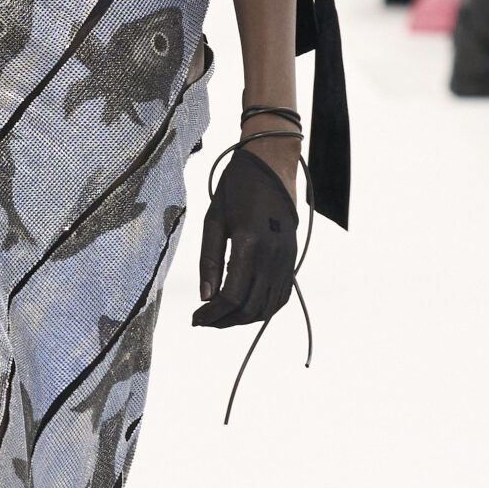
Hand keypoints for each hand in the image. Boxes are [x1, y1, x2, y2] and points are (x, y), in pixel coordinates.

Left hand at [194, 145, 299, 328]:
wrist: (270, 167)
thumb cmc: (236, 189)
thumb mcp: (213, 221)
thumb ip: (209, 261)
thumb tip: (206, 297)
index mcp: (249, 244)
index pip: (232, 296)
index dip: (213, 314)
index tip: (196, 318)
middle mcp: (272, 256)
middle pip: (250, 307)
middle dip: (224, 320)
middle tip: (204, 320)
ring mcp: (286, 260)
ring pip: (267, 307)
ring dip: (243, 318)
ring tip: (221, 317)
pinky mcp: (292, 260)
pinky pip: (281, 296)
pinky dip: (263, 309)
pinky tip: (244, 307)